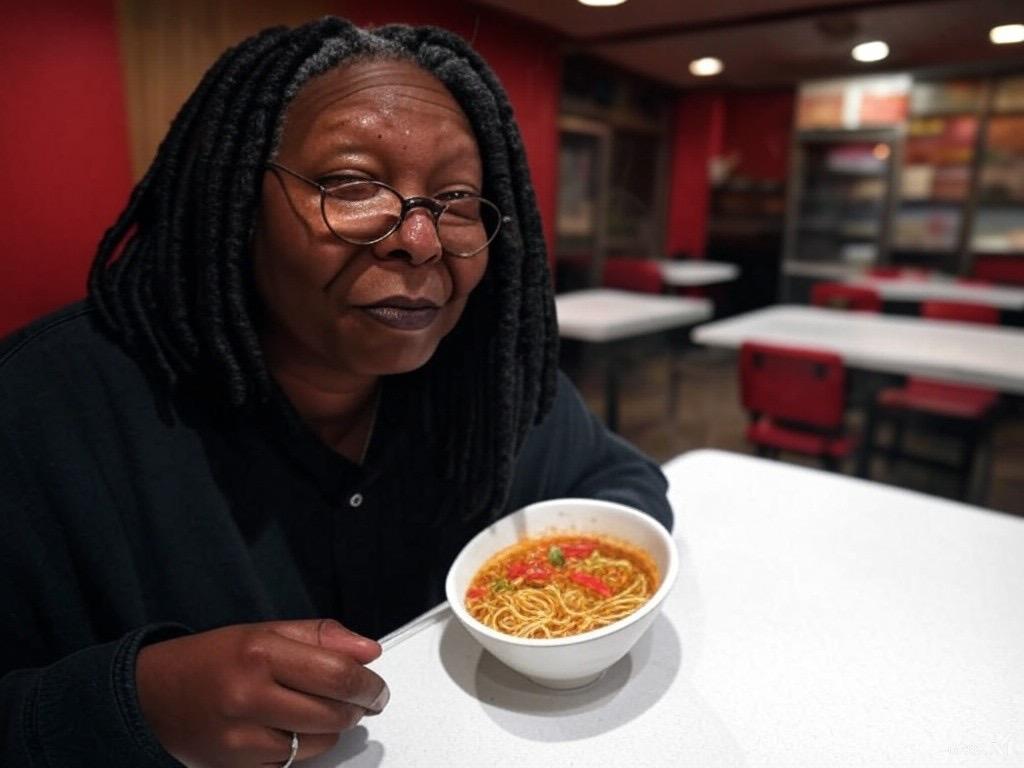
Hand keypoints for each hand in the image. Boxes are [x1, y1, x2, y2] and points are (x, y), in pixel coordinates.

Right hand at [136, 619, 387, 767]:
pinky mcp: (236, 766)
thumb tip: (369, 650)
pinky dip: (304, 748)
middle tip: (364, 699)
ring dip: (332, 728)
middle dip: (359, 707)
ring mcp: (240, 737)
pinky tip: (293, 728)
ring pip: (318, 743)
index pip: (337, 674)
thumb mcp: (265, 632)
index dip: (369, 683)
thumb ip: (321, 637)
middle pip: (334, 713)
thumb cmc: (212, 659)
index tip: (377, 686)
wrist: (152, 696)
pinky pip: (293, 762)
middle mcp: (249, 696)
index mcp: (260, 652)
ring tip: (321, 709)